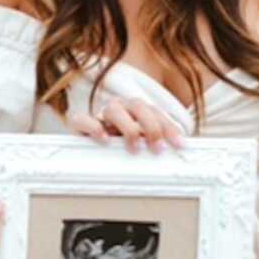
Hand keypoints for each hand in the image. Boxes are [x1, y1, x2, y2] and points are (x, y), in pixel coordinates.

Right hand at [68, 97, 182, 152]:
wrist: (85, 149)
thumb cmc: (118, 147)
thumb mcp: (139, 144)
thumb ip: (154, 144)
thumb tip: (177, 152)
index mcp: (136, 110)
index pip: (155, 112)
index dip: (169, 127)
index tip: (180, 145)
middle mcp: (120, 107)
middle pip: (138, 106)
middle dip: (152, 127)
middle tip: (158, 149)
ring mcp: (99, 114)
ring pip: (114, 109)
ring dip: (128, 128)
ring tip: (135, 148)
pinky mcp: (79, 124)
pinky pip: (83, 119)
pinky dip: (93, 127)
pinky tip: (104, 140)